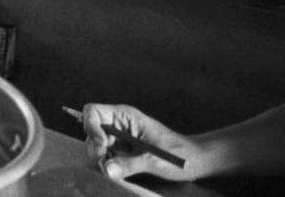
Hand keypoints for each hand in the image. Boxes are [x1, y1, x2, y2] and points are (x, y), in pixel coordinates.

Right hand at [82, 103, 197, 181]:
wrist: (195, 162)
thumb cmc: (179, 155)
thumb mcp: (155, 159)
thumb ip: (129, 164)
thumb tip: (106, 169)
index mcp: (125, 116)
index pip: (93, 112)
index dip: (90, 127)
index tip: (101, 146)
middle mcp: (118, 124)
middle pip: (90, 130)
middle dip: (95, 147)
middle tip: (107, 163)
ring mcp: (118, 138)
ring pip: (94, 145)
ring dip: (101, 158)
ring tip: (117, 169)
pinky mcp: (121, 151)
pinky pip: (104, 156)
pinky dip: (107, 165)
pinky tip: (119, 171)